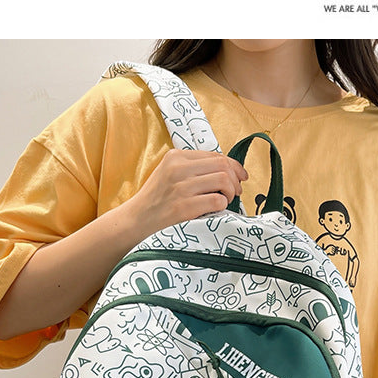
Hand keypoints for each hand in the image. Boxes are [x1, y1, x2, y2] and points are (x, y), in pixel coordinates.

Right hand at [130, 148, 247, 236]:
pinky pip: (217, 201)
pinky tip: (215, 211)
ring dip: (231, 192)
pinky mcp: (184, 208)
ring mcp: (181, 188)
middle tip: (236, 192)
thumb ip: (193, 169)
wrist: (136, 222)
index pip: (215, 155)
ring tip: (226, 201)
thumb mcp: (169, 175)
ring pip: (223, 180)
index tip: (241, 177)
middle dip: (236, 179)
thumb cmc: (157, 201)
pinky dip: (222, 206)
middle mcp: (178, 169)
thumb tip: (228, 170)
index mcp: (176, 157)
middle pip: (223, 165)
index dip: (234, 166)